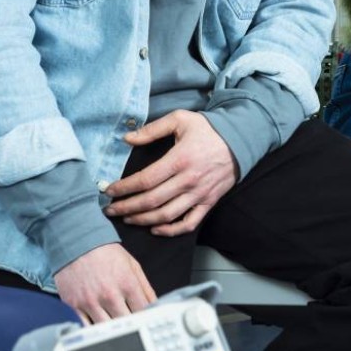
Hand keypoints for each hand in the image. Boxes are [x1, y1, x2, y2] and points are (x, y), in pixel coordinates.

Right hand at [53, 242, 155, 322]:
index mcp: (127, 283)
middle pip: (126, 323)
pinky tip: (100, 332)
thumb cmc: (105, 253)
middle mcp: (109, 294)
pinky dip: (94, 331)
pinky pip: (86, 327)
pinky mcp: (74, 305)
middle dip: (132, 326)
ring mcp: (91, 301)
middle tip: (135, 330)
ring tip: (118, 333)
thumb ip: (145, 287)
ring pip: (106, 328)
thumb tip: (155, 305)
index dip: (148, 318)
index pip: (143, 311)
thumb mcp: (132, 265)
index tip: (148, 322)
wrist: (76, 242)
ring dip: (114, 331)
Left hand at [103, 110, 238, 235]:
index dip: (124, 188)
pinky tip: (155, 228)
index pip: (144, 180)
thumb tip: (127, 139)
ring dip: (143, 220)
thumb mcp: (180, 119)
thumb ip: (152, 129)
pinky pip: (188, 224)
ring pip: (166, 216)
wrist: (240, 140)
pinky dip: (170, 230)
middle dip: (127, 208)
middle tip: (111, 209)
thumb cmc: (208, 129)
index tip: (109, 191)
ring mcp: (199, 195)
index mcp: (179, 159)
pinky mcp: (208, 203)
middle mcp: (188, 180)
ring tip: (127, 218)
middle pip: (151, 201)